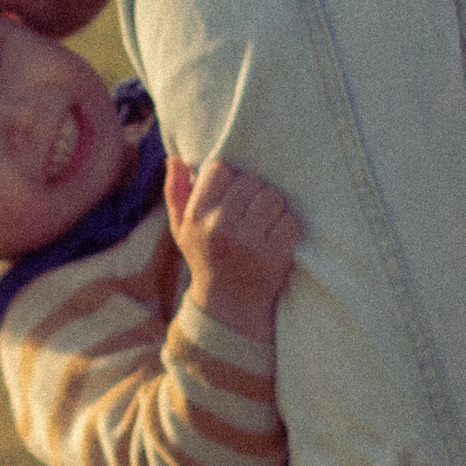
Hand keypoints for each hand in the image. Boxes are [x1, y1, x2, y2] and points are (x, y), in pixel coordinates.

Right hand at [167, 155, 300, 327]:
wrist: (229, 306)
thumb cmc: (206, 258)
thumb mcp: (182, 229)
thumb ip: (176, 192)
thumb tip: (175, 159)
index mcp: (197, 217)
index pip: (220, 170)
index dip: (230, 179)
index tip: (231, 195)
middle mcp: (220, 228)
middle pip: (251, 181)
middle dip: (255, 192)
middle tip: (252, 209)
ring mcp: (248, 242)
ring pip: (273, 197)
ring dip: (273, 207)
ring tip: (264, 222)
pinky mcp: (273, 254)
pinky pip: (290, 221)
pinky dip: (287, 227)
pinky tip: (276, 238)